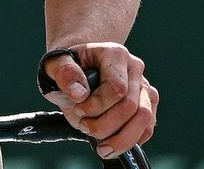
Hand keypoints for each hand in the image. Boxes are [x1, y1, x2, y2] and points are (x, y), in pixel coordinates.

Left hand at [40, 42, 157, 159]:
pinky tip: (115, 143)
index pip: (116, 88)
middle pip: (131, 107)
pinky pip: (148, 125)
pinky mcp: (147, 101)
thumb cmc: (69, 67)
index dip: (96, 106)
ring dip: (122, 139)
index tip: (78, 110)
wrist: (79, 67)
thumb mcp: (56, 64)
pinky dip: (133, 139)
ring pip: (144, 118)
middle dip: (106, 126)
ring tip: (103, 149)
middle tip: (85, 128)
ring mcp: (143, 85)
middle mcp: (134, 68)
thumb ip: (63, 73)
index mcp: (115, 54)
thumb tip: (79, 94)